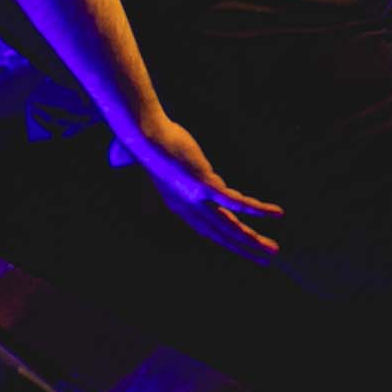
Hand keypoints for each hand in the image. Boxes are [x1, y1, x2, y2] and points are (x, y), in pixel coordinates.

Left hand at [120, 115, 282, 263]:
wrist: (141, 134)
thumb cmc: (139, 142)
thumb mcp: (137, 157)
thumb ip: (127, 160)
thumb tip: (115, 159)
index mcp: (178, 204)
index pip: (207, 228)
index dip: (226, 238)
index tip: (243, 245)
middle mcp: (188, 207)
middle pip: (222, 233)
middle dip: (245, 247)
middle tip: (267, 257)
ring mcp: (197, 199)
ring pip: (231, 226)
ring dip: (254, 239)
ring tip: (274, 251)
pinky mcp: (206, 186)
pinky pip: (237, 202)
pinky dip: (258, 209)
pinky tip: (277, 214)